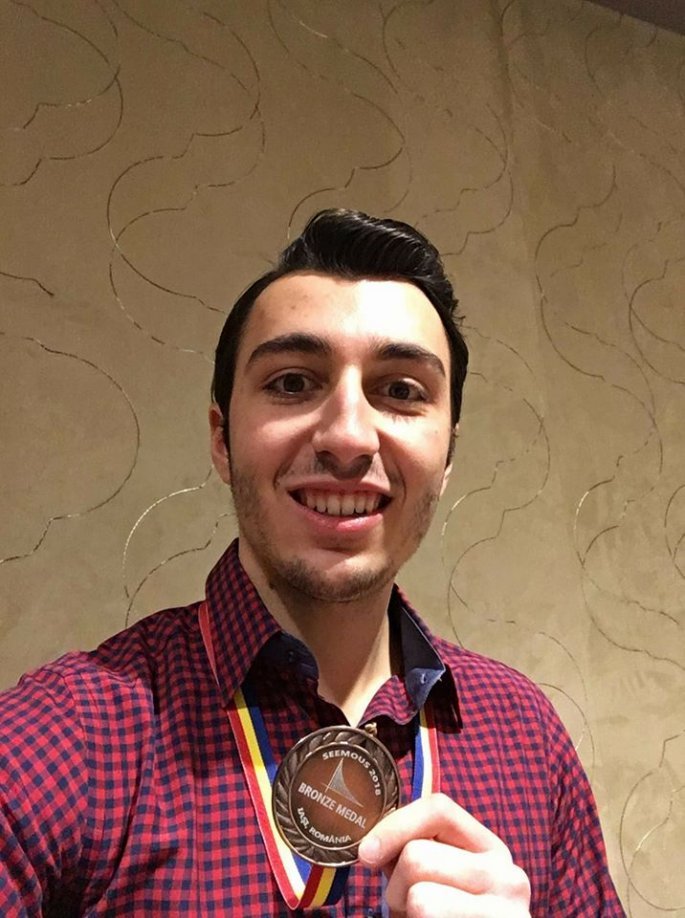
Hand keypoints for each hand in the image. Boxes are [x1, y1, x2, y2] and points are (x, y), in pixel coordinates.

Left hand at [357, 793, 530, 916]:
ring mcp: (507, 912)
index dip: (395, 825)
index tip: (367, 853)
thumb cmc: (446, 917)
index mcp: (491, 850)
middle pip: (417, 856)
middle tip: (409, 907)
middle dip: (397, 887)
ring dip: (406, 913)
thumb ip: (417, 854)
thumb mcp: (437, 880)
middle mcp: (508, 875)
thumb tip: (371, 845)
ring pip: (420, 897)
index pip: (439, 809)